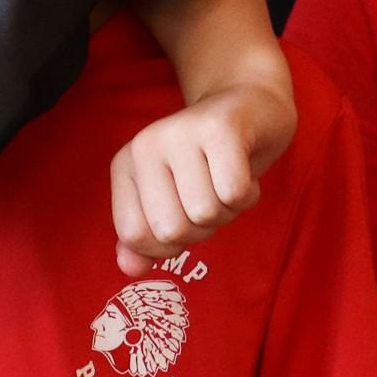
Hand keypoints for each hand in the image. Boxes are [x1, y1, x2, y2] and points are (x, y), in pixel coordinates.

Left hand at [110, 87, 267, 274]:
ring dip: (228, 210)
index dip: (167, 244)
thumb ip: (146, 239)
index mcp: (126, 164)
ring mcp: (180, 132)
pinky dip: (248, 194)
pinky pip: (234, 193)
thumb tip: (128, 268)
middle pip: (172, 230)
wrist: (250, 109)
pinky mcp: (220, 128)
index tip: (183, 214)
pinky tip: (244, 169)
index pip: (135, 235)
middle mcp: (145, 144)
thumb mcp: (172, 202)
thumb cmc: (208, 165)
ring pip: (206, 213)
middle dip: (202, 227)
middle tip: (211, 193)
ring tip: (228, 179)